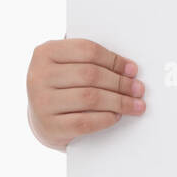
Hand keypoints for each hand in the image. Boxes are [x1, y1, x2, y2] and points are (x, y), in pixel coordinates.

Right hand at [26, 38, 145, 150]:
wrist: (42, 120)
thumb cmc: (62, 87)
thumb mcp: (68, 66)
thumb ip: (90, 60)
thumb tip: (128, 67)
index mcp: (45, 52)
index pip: (87, 50)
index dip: (114, 60)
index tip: (132, 70)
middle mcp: (38, 75)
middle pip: (90, 74)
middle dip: (120, 82)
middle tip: (138, 89)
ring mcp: (41, 102)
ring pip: (90, 98)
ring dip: (118, 102)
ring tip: (135, 104)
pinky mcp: (48, 126)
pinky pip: (84, 122)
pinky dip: (105, 119)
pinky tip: (116, 116)